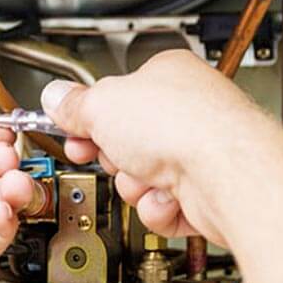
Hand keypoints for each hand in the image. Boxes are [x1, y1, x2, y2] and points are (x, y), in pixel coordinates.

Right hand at [40, 50, 282, 246]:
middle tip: (111, 152)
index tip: (71, 126)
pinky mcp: (206, 193)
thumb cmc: (183, 126)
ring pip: (140, 178)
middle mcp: (187, 111)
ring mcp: (199, 153)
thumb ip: (73, 104)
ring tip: (147, 176)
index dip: (88, 114)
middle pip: (125, 140)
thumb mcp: (102, 105)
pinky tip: (168, 197)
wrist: (227, 174)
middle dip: (113, 155)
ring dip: (134, 184)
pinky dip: (158, 208)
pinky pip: (161, 206)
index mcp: (167, 75)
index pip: (116, 94)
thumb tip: (55, 97)